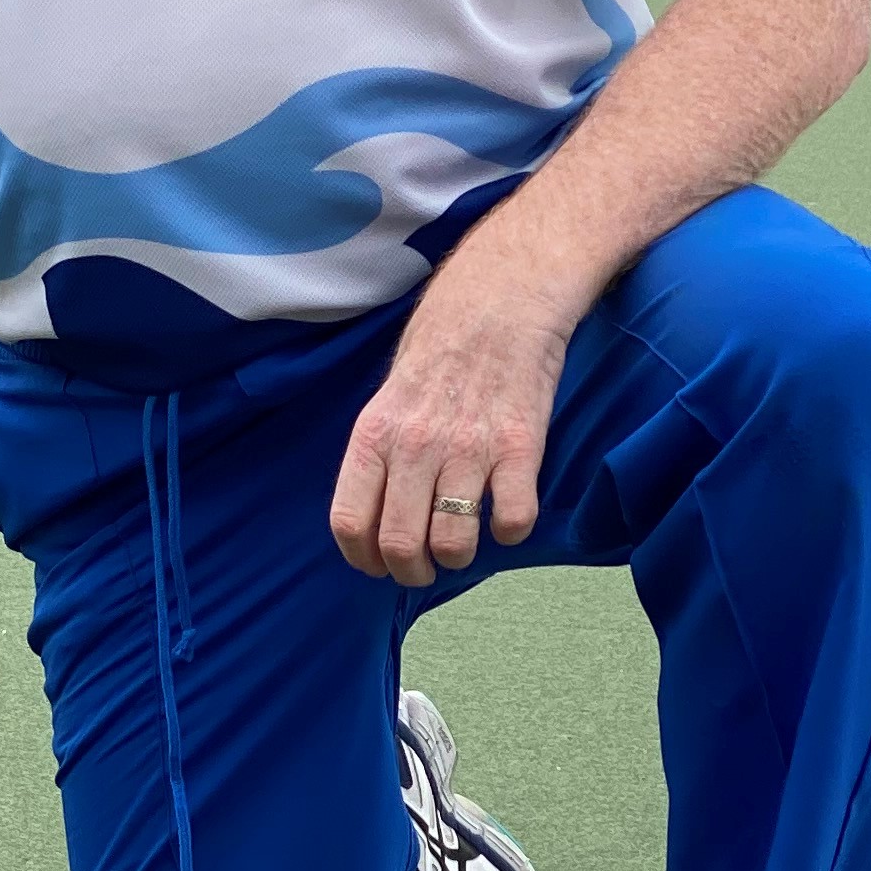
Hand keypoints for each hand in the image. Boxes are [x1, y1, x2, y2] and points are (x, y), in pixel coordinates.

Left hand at [331, 250, 572, 585]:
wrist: (503, 297)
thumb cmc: (444, 346)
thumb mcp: (390, 394)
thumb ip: (381, 451)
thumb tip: (375, 513)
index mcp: (376, 433)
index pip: (350, 523)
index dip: (363, 559)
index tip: (379, 565)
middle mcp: (416, 445)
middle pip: (400, 545)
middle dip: (412, 572)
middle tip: (426, 566)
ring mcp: (469, 449)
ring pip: (454, 544)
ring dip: (458, 556)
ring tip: (464, 542)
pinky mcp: (520, 448)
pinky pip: (512, 520)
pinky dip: (511, 531)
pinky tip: (508, 512)